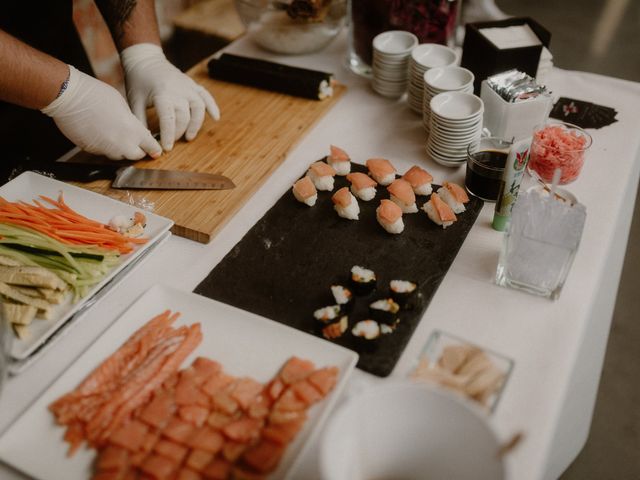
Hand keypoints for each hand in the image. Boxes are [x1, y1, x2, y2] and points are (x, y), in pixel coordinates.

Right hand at [41, 66, 161, 159]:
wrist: (70, 97)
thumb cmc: (96, 95)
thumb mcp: (123, 105)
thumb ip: (132, 121)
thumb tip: (134, 128)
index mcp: (133, 130)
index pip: (150, 146)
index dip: (154, 148)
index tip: (156, 150)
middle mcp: (121, 143)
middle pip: (136, 156)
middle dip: (138, 150)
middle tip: (136, 143)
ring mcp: (105, 149)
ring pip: (119, 156)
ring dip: (121, 149)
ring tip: (117, 136)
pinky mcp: (91, 150)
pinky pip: (103, 152)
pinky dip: (105, 147)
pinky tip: (102, 135)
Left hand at [120, 43, 219, 151]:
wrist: (145, 60)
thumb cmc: (138, 81)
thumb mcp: (134, 101)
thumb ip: (140, 121)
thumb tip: (145, 140)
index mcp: (162, 94)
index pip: (169, 119)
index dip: (168, 135)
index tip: (166, 147)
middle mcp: (178, 90)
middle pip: (184, 116)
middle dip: (179, 132)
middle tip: (173, 141)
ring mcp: (187, 86)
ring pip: (198, 108)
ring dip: (196, 124)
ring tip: (190, 136)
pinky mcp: (193, 84)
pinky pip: (206, 96)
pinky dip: (212, 107)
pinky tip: (216, 118)